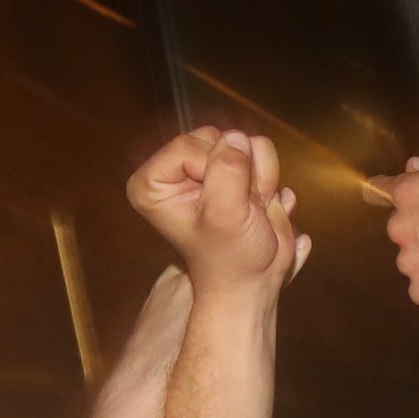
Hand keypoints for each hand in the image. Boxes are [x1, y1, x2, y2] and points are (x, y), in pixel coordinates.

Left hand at [129, 127, 307, 301]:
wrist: (255, 279)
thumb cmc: (230, 257)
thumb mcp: (224, 214)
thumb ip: (228, 170)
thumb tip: (238, 138)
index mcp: (153, 182)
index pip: (187, 146)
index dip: (213, 173)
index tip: (218, 207)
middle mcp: (174, 170)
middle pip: (214, 138)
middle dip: (238, 172)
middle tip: (239, 209)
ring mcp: (206, 167)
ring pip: (241, 141)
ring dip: (255, 176)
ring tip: (248, 209)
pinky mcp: (233, 169)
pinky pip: (258, 149)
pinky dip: (265, 177)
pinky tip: (257, 203)